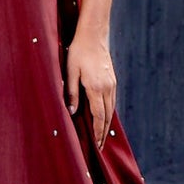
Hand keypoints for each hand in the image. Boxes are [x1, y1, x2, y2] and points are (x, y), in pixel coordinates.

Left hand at [65, 30, 115, 149]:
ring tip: (102, 137)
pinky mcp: (112, 80)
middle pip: (107, 116)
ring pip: (111, 109)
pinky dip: (109, 113)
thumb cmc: (78, 52)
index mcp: (96, 87)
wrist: (93, 36)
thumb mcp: (70, 72)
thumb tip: (72, 112)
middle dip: (104, 133)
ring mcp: (112, 84)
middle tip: (100, 147)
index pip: (99, 116)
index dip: (98, 132)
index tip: (97, 144)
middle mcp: (107, 88)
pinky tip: (105, 118)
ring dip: (107, 124)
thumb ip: (72, 93)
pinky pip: (112, 101)